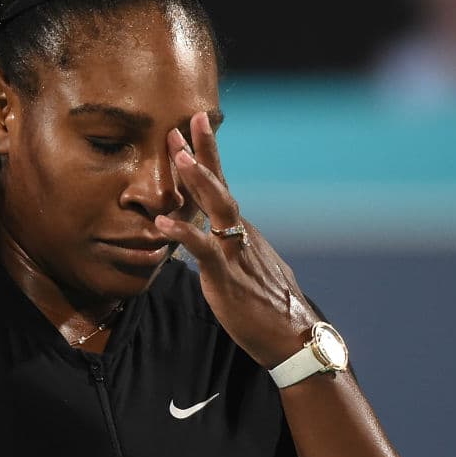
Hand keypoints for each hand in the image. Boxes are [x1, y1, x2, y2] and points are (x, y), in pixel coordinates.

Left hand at [154, 111, 320, 367]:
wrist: (293, 337)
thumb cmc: (269, 307)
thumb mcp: (248, 268)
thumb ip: (233, 250)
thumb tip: (221, 242)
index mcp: (240, 231)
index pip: (219, 188)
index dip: (204, 160)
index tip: (187, 131)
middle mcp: (240, 233)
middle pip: (220, 185)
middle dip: (205, 152)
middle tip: (191, 120)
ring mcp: (235, 251)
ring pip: (218, 208)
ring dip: (198, 181)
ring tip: (178, 158)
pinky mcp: (227, 276)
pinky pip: (203, 250)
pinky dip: (183, 234)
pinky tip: (161, 223)